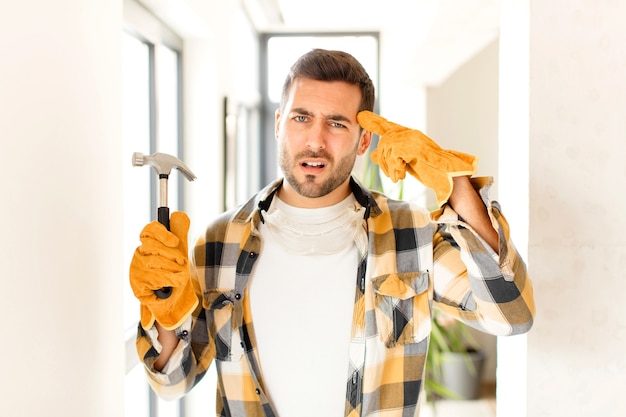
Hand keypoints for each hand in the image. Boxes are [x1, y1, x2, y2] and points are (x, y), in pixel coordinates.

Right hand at [129, 211, 197, 329]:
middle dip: (173, 255)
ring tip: (178, 276)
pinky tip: (171, 284)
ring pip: (156, 264)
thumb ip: (179, 233)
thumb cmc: (174, 273)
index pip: (149, 231)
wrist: (173, 298)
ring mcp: (136, 271)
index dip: (161, 233)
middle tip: (182, 263)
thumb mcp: (180, 251)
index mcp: (148, 244)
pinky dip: (169, 281)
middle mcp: (139, 255)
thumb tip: (179, 215)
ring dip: (174, 271)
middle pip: (153, 247)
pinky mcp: (137, 286)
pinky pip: (155, 279)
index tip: (175, 241)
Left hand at [357, 110, 477, 205]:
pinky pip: (394, 155)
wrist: (447, 176)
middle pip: (384, 143)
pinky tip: (402, 174)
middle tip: (392, 175)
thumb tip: (374, 155)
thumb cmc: (429, 170)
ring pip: (387, 149)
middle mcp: (410, 134)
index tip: (361, 115)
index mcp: (408, 136)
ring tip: (398, 176)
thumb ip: (391, 156)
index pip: (387, 126)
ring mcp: (412, 138)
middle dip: (384, 162)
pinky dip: (395, 168)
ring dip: (390, 167)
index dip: (374, 122)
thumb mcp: (405, 162)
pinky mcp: (414, 146)